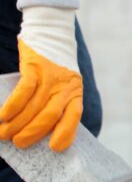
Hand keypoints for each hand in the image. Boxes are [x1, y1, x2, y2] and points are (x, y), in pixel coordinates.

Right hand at [0, 7, 81, 151]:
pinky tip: (3, 116)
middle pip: (51, 115)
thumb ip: (56, 102)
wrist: (50, 33)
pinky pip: (25, 90)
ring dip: (18, 123)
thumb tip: (36, 127)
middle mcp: (66, 86)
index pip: (74, 117)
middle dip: (34, 132)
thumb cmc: (53, 67)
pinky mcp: (35, 66)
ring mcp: (51, 76)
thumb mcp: (62, 84)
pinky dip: (13, 105)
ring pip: (35, 105)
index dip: (66, 134)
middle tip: (19, 144)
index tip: (55, 149)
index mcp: (75, 93)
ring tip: (5, 134)